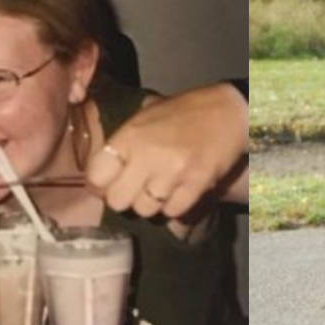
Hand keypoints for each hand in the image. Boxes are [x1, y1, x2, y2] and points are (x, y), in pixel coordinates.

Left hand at [88, 83, 247, 218]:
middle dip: (125, 198)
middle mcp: (146, 156)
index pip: (96, 176)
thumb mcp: (146, 116)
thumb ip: (123, 140)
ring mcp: (172, 173)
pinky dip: (174, 206)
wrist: (228, 113)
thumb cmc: (185, 112)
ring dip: (151, 203)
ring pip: (144, 210)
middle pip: (117, 201)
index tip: (108, 184)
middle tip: (136, 189)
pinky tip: (179, 190)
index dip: (100, 184)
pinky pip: (172, 212)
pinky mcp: (195, 186)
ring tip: (161, 187)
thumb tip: (99, 168)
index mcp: (129, 135)